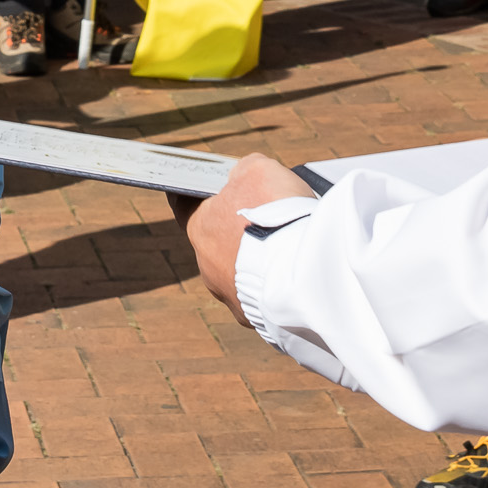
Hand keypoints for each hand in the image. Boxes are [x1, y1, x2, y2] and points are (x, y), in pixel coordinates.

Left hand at [173, 153, 305, 310]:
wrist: (302, 271)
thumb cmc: (275, 214)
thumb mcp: (258, 170)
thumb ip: (245, 169)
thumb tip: (244, 177)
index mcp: (199, 227)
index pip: (184, 205)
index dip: (195, 194)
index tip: (201, 188)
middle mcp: (206, 265)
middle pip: (218, 240)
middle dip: (238, 230)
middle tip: (267, 218)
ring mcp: (229, 295)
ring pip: (241, 272)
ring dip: (259, 260)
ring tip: (289, 249)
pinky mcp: (255, 318)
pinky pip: (262, 295)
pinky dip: (274, 284)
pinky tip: (295, 275)